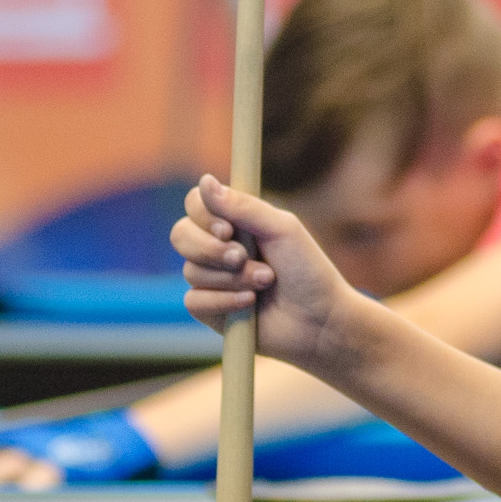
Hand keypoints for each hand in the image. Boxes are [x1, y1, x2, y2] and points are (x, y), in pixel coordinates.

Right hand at [172, 174, 369, 378]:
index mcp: (233, 221)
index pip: (195, 204)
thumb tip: (205, 181)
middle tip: (243, 257)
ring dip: (232, 278)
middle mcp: (217, 247)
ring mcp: (211, 279)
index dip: (203, 215)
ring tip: (265, 282)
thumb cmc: (307, 270)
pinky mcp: (209, 310)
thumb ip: (243, 207)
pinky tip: (250, 304)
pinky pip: (194, 300)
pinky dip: (223, 300)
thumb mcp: (281, 229)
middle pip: (181, 235)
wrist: (319, 321)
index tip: (228, 230)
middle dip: (211, 249)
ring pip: (192, 271)